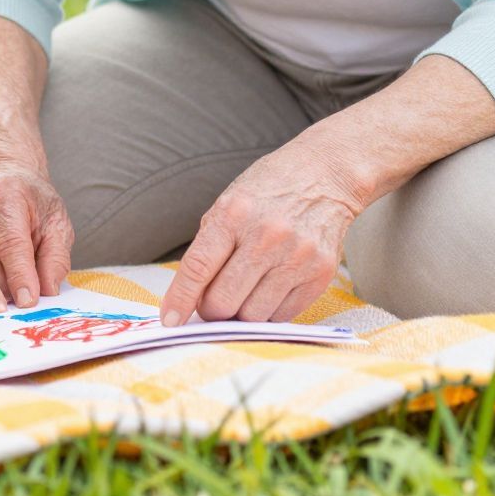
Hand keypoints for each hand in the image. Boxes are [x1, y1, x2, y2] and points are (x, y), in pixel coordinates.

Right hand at [0, 163, 73, 307]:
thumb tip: (48, 290)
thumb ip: (56, 256)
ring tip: (11, 297)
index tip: (28, 302)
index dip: (20, 276)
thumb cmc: (30, 200)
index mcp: (5, 196)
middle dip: (6, 290)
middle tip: (23, 303)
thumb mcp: (55, 220)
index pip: (11, 244)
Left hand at [159, 142, 363, 327]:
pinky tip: (270, 289)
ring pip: (253, 316)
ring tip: (246, 291)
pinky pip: (282, 316)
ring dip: (242, 312)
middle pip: (223, 302)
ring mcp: (297, 256)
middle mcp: (267, 236)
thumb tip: (189, 300)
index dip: (180, 300)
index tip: (169, 320)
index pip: (197, 268)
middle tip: (215, 300)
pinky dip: (269, 311)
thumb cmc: (269, 191)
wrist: (325, 175)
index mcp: (234, 213)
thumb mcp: (228, 204)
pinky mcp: (321, 273)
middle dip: (212, 309)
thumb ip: (207, 249)